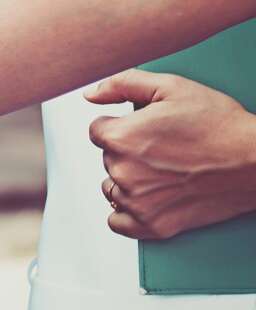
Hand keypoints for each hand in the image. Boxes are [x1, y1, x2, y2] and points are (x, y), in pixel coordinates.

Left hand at [87, 70, 255, 239]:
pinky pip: (118, 221)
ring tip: (163, 171)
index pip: (98, 131)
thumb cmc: (220, 124)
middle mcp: (123, 172)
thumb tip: (90, 93)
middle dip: (127, 152)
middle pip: (108, 159)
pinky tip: (149, 197)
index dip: (122, 126)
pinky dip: (129, 211)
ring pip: (112, 188)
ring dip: (128, 180)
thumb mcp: (172, 87)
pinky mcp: (152, 225)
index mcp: (121, 138)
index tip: (145, 129)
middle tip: (164, 148)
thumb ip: (123, 83)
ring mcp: (137, 202)